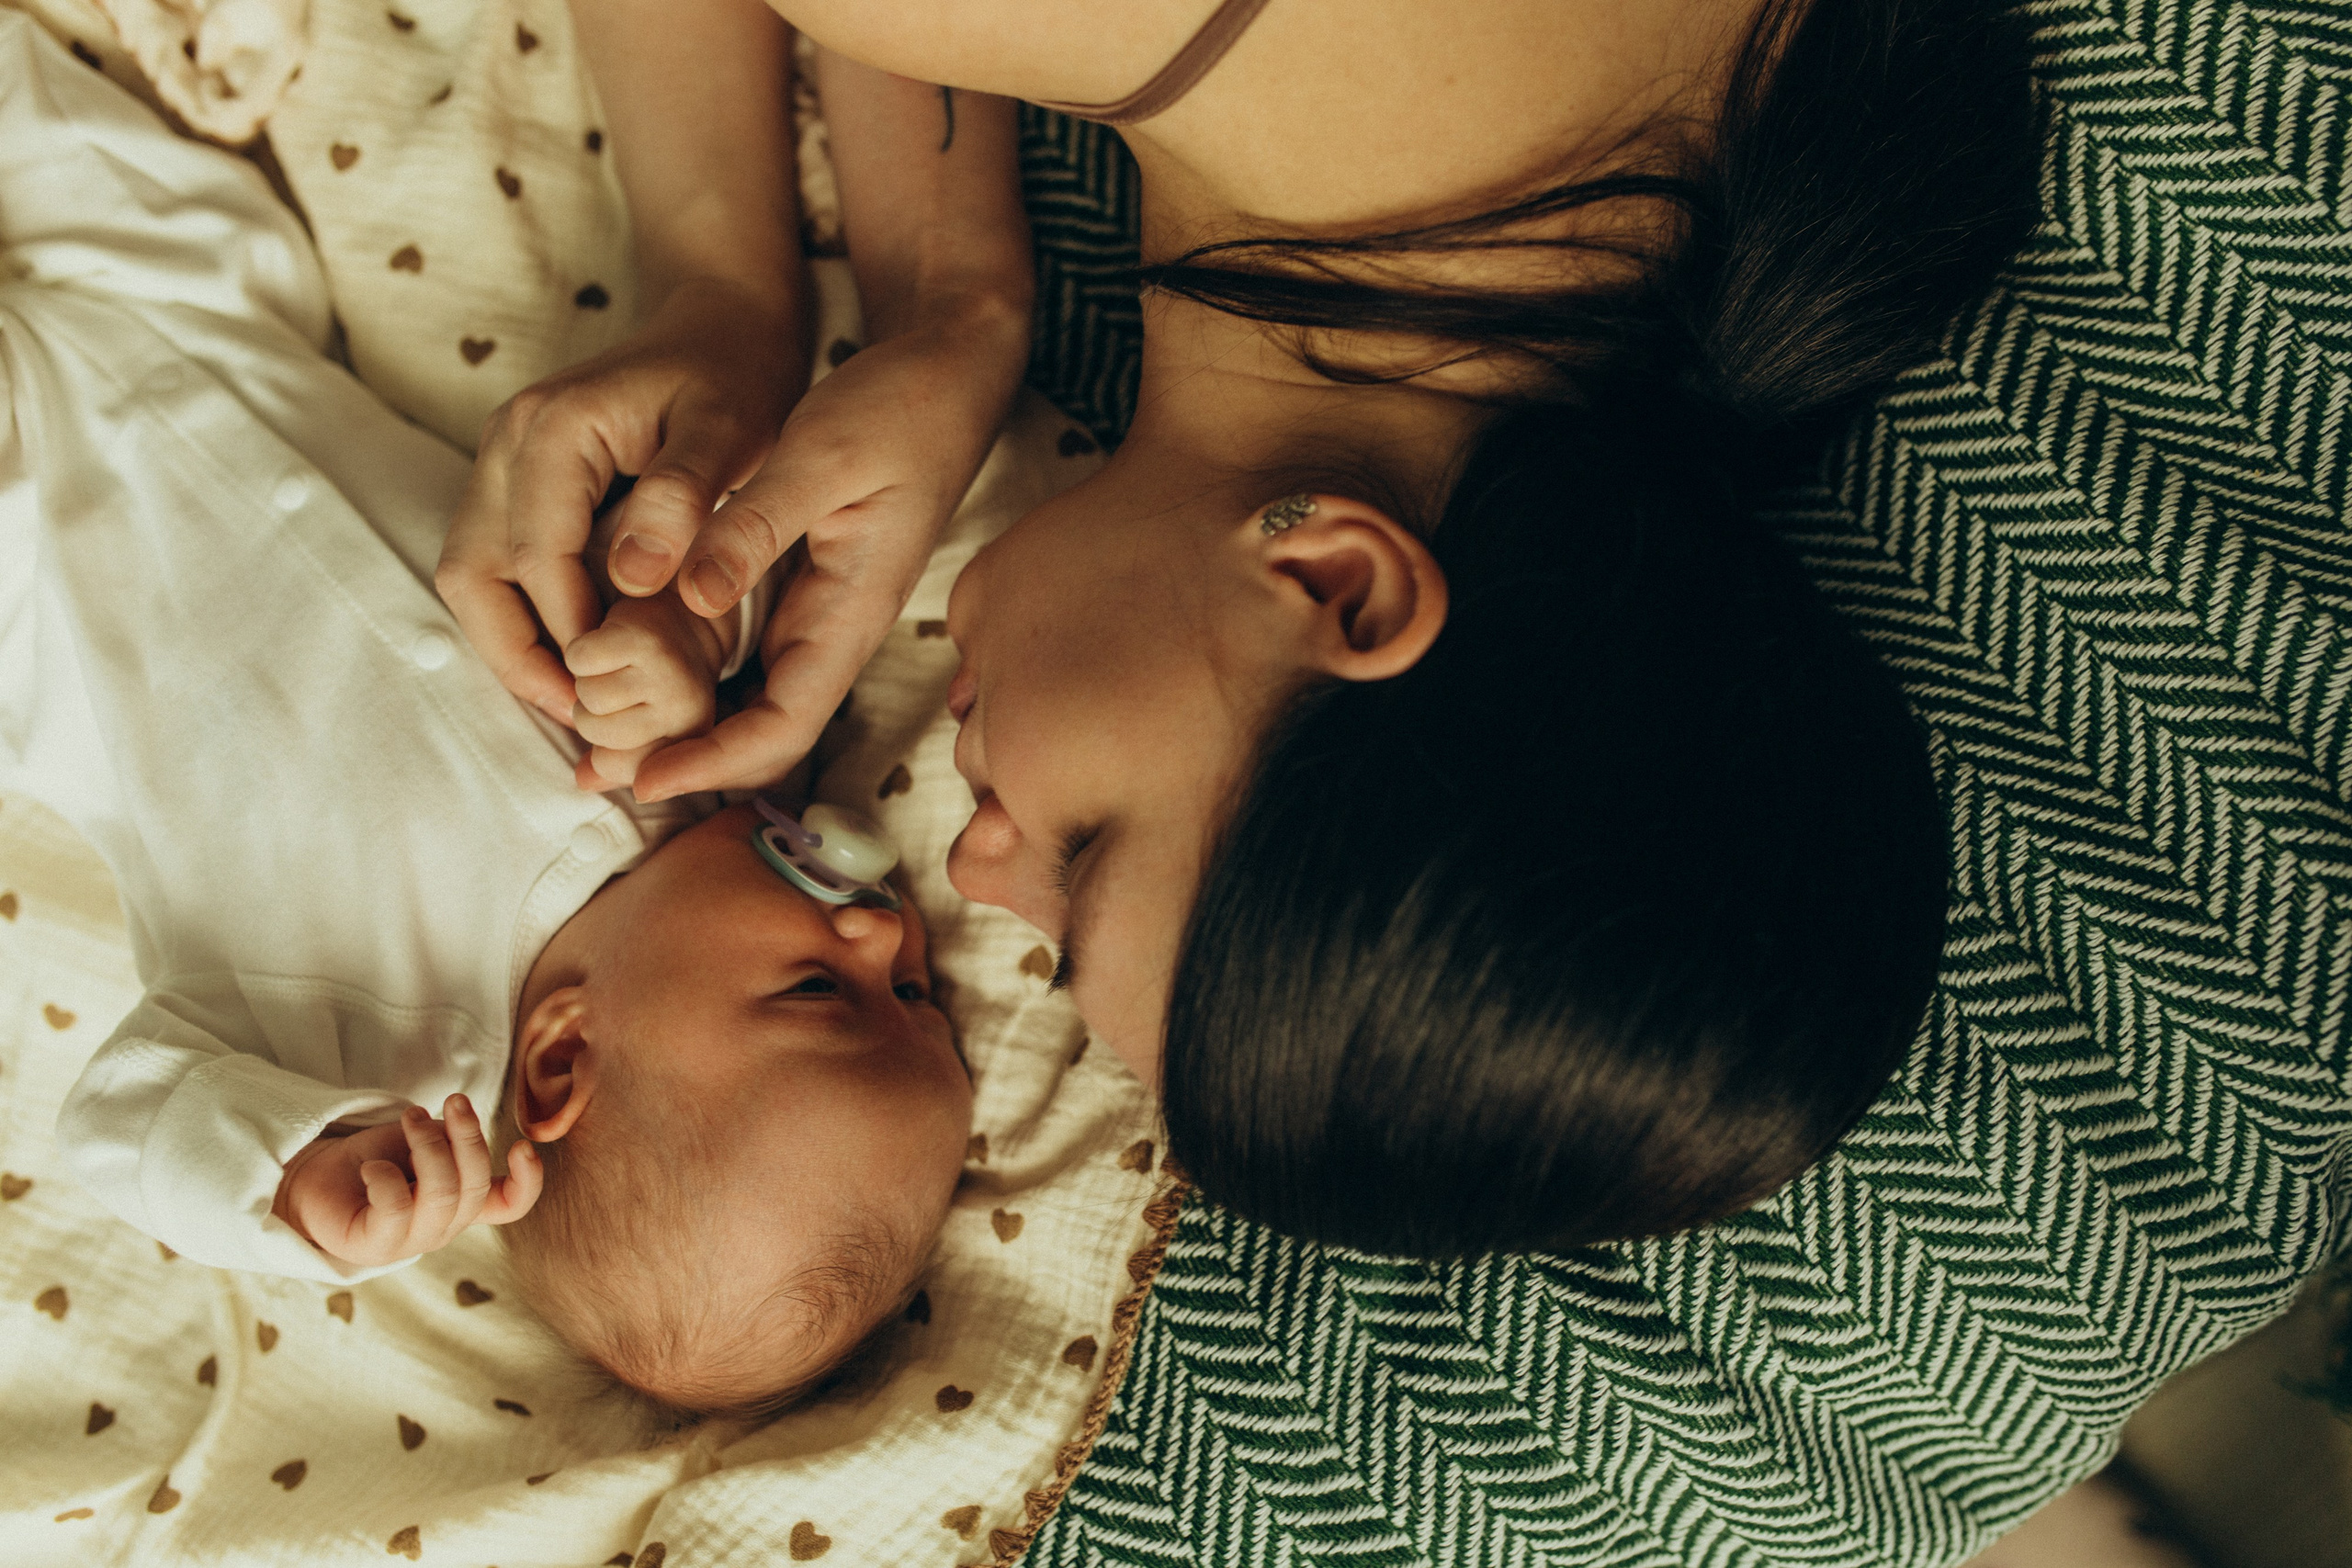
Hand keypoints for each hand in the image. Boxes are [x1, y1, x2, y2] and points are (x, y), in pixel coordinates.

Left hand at [272, 1096, 541, 1269]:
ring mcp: (411, 1241)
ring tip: (408, 1118)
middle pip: (474, 1185)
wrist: (312, 1181)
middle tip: (452, 1100)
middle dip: (469, 1136)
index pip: (510, 1205)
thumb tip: (458, 1134)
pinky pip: (394, 1208)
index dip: (527, 1182)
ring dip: (429, 1146)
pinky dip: (385, 1176)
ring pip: (442, 1194)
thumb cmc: (374, 1158)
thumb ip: (448, 1142)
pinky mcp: (373, 1246)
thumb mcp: (421, 1141)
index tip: (522, 1147)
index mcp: (462, 1203)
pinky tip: (371, 1167)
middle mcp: (443, 1226)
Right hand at [434, 275, 808, 723]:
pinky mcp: (517, 478)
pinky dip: (524, 615)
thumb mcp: (730, 431)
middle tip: (579, 716)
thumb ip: (682, 498)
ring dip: (512, 642)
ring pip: (472, 574)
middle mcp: (506, 442)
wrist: (722, 321)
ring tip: (577, 699)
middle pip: (472, 575)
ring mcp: (501, 459)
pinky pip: (495, 561)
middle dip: (517, 655)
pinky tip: (580, 655)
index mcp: (550, 430)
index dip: (567, 636)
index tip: (611, 694)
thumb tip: (634, 579)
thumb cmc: (736, 376)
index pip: (533, 560)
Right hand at [565, 588, 729, 790]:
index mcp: (691, 738)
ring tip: (616, 663)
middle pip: (595, 732)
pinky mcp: (646, 638)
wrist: (685, 607)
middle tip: (618, 681)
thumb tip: (584, 781)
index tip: (624, 714)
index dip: (602, 741)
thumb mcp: (642, 726)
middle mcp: (687, 710)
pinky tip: (608, 642)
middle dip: (591, 707)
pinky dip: (582, 651)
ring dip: (586, 678)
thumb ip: (613, 761)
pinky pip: (580, 661)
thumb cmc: (658, 675)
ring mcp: (669, 674)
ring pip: (586, 697)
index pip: (615, 766)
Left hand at [629, 297, 1026, 799]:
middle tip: (597, 770)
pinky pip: (746, 651)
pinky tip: (635, 659)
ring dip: (683, 724)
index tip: (644, 779)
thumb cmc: (899, 407)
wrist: (949, 373)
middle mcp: (835, 626)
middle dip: (686, 761)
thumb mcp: (820, 456)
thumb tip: (691, 597)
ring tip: (598, 732)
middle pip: (763, 730)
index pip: (785, 727)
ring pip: (751, 696)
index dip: (714, 764)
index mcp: (849, 612)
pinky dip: (692, 671)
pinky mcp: (804, 582)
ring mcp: (821, 608)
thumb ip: (756, 525)